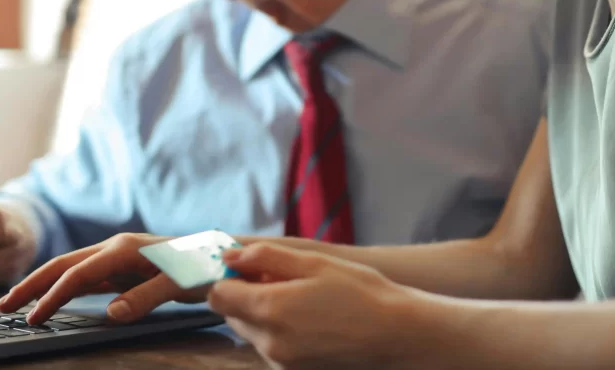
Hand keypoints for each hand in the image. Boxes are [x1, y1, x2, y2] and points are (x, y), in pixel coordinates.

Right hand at [0, 233, 208, 324]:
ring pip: (71, 270)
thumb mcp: (179, 284)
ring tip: (17, 304)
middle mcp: (116, 248)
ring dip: (43, 285)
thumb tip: (110, 314)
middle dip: (31, 284)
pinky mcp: (123, 268)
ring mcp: (117, 257)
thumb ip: (146, 297)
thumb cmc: (204, 266)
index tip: (32, 318)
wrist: (223, 255)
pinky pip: (86, 278)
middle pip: (63, 265)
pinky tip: (52, 300)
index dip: (52, 296)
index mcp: (124, 249)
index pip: (77, 274)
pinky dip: (63, 288)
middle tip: (2, 307)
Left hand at [208, 243, 421, 369]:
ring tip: (301, 300)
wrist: (396, 334)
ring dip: (263, 313)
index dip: (229, 277)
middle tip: (281, 279)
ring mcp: (280, 362)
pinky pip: (270, 346)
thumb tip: (229, 256)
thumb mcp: (314, 262)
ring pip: (251, 331)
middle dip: (246, 294)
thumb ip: (265, 257)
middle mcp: (268, 342)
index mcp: (269, 310)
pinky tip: (310, 320)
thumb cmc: (360, 292)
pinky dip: (278, 330)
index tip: (251, 267)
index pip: (218, 295)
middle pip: (232, 314)